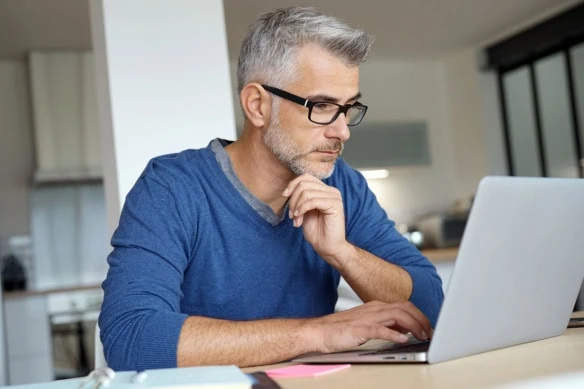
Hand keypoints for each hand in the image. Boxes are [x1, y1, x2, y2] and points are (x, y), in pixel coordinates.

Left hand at [283, 174, 348, 260]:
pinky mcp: (335, 204)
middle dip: (293, 199)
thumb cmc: (317, 232)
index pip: (306, 177)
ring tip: (296, 219)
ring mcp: (334, 197)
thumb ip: (300, 198)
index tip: (284, 196)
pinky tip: (299, 219)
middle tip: (291, 215)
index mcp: (324, 190)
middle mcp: (331, 191)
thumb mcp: (304, 211)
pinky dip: (302, 209)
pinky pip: (312, 201)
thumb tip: (288, 190)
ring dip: (296, 207)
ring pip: (306, 192)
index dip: (292, 184)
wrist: (327, 248)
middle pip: (304, 184)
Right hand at [305, 301, 432, 353]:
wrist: (319, 331)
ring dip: (413, 326)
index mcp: (376, 307)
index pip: (404, 306)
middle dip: (421, 319)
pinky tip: (402, 340)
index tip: (428, 327)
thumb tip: (404, 329)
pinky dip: (393, 335)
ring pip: (397, 316)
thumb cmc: (340, 329)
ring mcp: (367, 318)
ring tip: (421, 336)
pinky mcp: (359, 329)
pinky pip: (380, 330)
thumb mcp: (368, 324)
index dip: (420, 316)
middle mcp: (374, 309)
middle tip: (430, 332)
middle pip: (405, 308)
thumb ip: (386, 324)